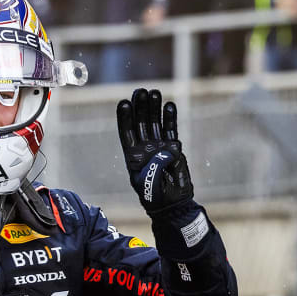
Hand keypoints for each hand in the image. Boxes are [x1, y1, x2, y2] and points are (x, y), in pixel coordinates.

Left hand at [117, 88, 192, 213]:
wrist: (172, 204)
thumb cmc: (155, 196)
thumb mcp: (148, 182)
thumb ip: (155, 165)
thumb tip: (168, 147)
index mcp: (132, 155)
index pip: (126, 132)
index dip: (124, 117)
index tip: (123, 103)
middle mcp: (145, 147)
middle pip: (141, 122)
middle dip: (140, 107)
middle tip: (141, 91)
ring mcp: (159, 146)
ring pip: (155, 122)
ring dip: (154, 108)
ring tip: (155, 92)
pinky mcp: (173, 148)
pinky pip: (171, 129)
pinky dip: (170, 118)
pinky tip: (169, 105)